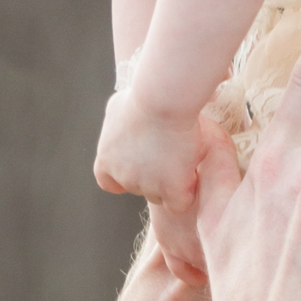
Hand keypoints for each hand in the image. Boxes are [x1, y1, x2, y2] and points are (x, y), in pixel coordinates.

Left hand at [94, 88, 206, 280]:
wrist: (163, 101)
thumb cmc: (143, 97)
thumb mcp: (118, 107)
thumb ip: (117, 123)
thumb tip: (122, 121)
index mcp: (107, 158)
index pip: (108, 182)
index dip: (122, 179)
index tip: (137, 168)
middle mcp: (123, 175)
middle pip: (138, 189)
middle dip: (152, 177)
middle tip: (169, 156)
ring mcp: (146, 185)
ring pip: (159, 196)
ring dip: (170, 184)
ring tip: (182, 163)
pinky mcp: (171, 188)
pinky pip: (179, 203)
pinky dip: (186, 194)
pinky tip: (193, 178)